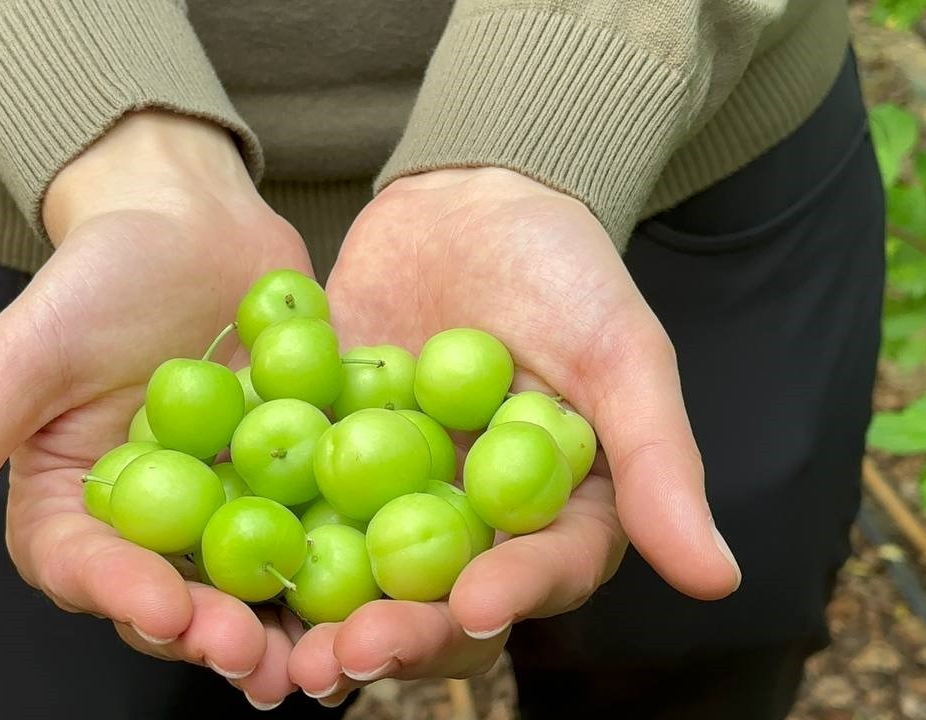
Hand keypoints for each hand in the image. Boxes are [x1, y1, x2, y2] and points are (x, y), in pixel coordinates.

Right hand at [0, 111, 309, 707]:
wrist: (189, 219)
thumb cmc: (93, 278)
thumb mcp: (21, 358)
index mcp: (77, 509)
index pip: (87, 571)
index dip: (121, 598)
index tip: (162, 612)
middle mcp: (155, 523)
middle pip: (178, 595)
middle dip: (212, 632)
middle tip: (252, 658)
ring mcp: (231, 504)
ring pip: (254, 577)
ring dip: (284, 622)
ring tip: (318, 657)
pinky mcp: (297, 475)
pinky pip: (324, 521)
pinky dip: (348, 554)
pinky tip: (381, 581)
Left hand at [289, 168, 741, 702]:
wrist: (469, 199)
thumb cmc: (566, 269)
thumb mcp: (621, 354)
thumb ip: (657, 461)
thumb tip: (717, 578)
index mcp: (548, 514)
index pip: (536, 572)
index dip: (508, 596)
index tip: (473, 609)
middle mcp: (466, 522)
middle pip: (433, 598)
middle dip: (394, 634)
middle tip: (347, 657)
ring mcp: (387, 495)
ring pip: (352, 572)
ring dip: (313, 616)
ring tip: (273, 653)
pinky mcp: (321, 456)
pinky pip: (288, 501)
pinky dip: (254, 532)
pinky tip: (208, 561)